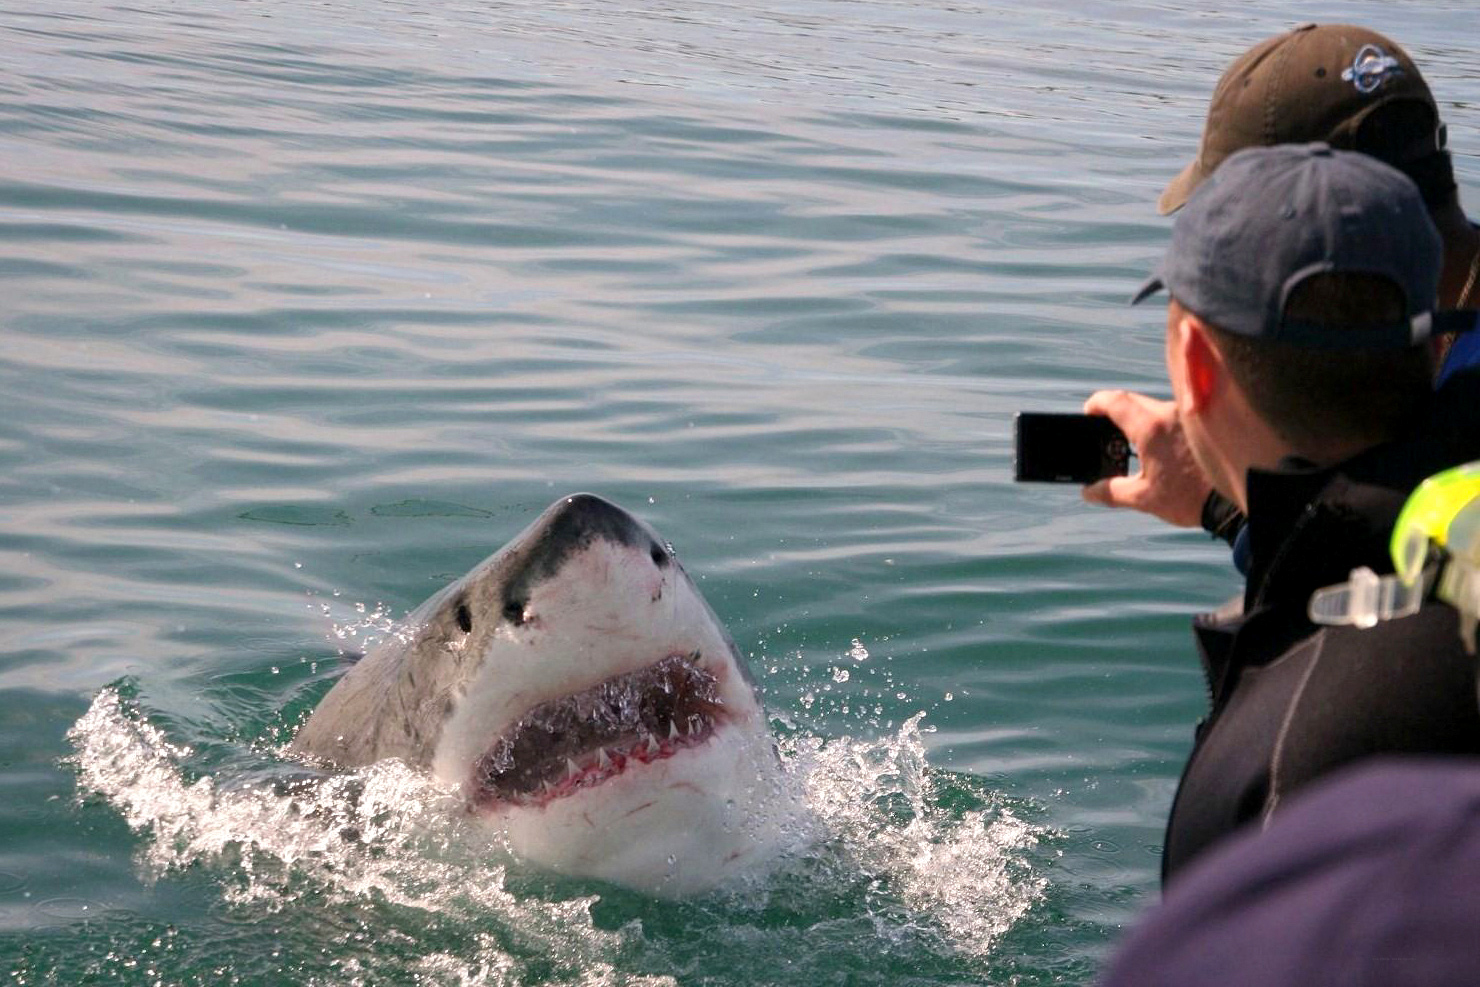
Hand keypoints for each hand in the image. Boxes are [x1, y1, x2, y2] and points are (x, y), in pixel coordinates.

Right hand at [1080, 390, 1209, 527]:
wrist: (1233, 501)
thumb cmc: (1190, 498)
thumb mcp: (1143, 498)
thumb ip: (1111, 492)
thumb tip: (1089, 491)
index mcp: (1151, 428)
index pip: (1115, 401)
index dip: (1096, 404)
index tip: (1088, 412)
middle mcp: (1170, 414)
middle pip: (1133, 401)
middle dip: (1115, 412)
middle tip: (1105, 430)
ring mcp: (1189, 417)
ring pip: (1155, 408)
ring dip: (1140, 420)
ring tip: (1132, 444)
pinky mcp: (1202, 425)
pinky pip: (1173, 416)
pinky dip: (1159, 426)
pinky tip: (1160, 448)